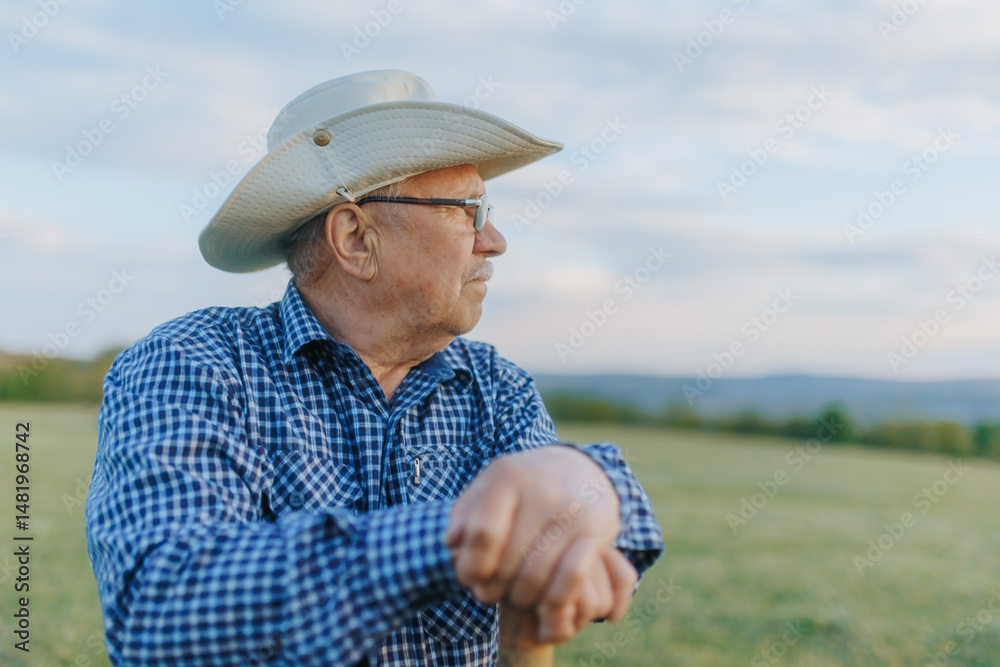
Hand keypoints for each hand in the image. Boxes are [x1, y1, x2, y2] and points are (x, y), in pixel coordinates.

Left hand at [446, 446, 630, 641]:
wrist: (579, 468)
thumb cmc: (522, 487)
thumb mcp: (489, 487)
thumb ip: (465, 513)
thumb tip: (454, 543)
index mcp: (509, 476)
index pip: (483, 533)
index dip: (470, 566)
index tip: (469, 579)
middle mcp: (542, 490)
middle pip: (508, 561)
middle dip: (493, 587)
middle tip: (490, 592)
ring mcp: (572, 511)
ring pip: (537, 576)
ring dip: (520, 598)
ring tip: (514, 595)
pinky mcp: (597, 531)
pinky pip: (572, 578)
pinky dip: (555, 602)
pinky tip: (544, 608)